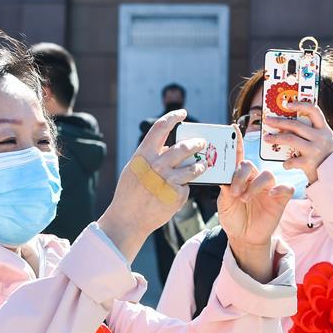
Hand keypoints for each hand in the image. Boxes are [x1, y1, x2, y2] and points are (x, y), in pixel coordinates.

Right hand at [98, 110, 206, 261]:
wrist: (129, 218)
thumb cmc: (130, 193)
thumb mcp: (135, 170)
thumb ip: (150, 157)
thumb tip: (168, 147)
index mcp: (143, 155)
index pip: (160, 128)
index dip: (173, 117)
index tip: (182, 114)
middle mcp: (156, 165)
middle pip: (183, 147)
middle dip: (196, 143)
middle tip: (202, 142)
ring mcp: (167, 180)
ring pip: (193, 167)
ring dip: (200, 164)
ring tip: (203, 164)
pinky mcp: (176, 194)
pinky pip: (187, 185)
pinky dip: (186, 186)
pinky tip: (181, 189)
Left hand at [218, 138, 293, 282]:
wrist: (244, 238)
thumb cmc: (234, 218)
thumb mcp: (224, 203)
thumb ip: (225, 189)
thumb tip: (223, 176)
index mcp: (239, 178)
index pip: (238, 158)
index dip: (236, 143)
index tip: (232, 129)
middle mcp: (254, 179)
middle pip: (250, 165)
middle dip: (240, 176)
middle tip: (235, 192)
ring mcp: (268, 188)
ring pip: (267, 174)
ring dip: (254, 185)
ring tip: (245, 198)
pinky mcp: (280, 198)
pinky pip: (285, 187)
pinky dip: (279, 188)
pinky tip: (271, 195)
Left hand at [262, 102, 332, 184]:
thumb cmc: (325, 157)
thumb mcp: (323, 141)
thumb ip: (310, 133)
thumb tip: (285, 126)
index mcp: (324, 129)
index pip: (314, 110)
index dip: (300, 105)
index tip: (287, 104)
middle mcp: (321, 137)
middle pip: (295, 125)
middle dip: (279, 122)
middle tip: (267, 121)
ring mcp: (315, 150)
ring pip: (290, 139)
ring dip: (276, 138)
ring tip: (266, 138)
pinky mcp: (309, 163)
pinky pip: (291, 160)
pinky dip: (286, 163)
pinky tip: (285, 164)